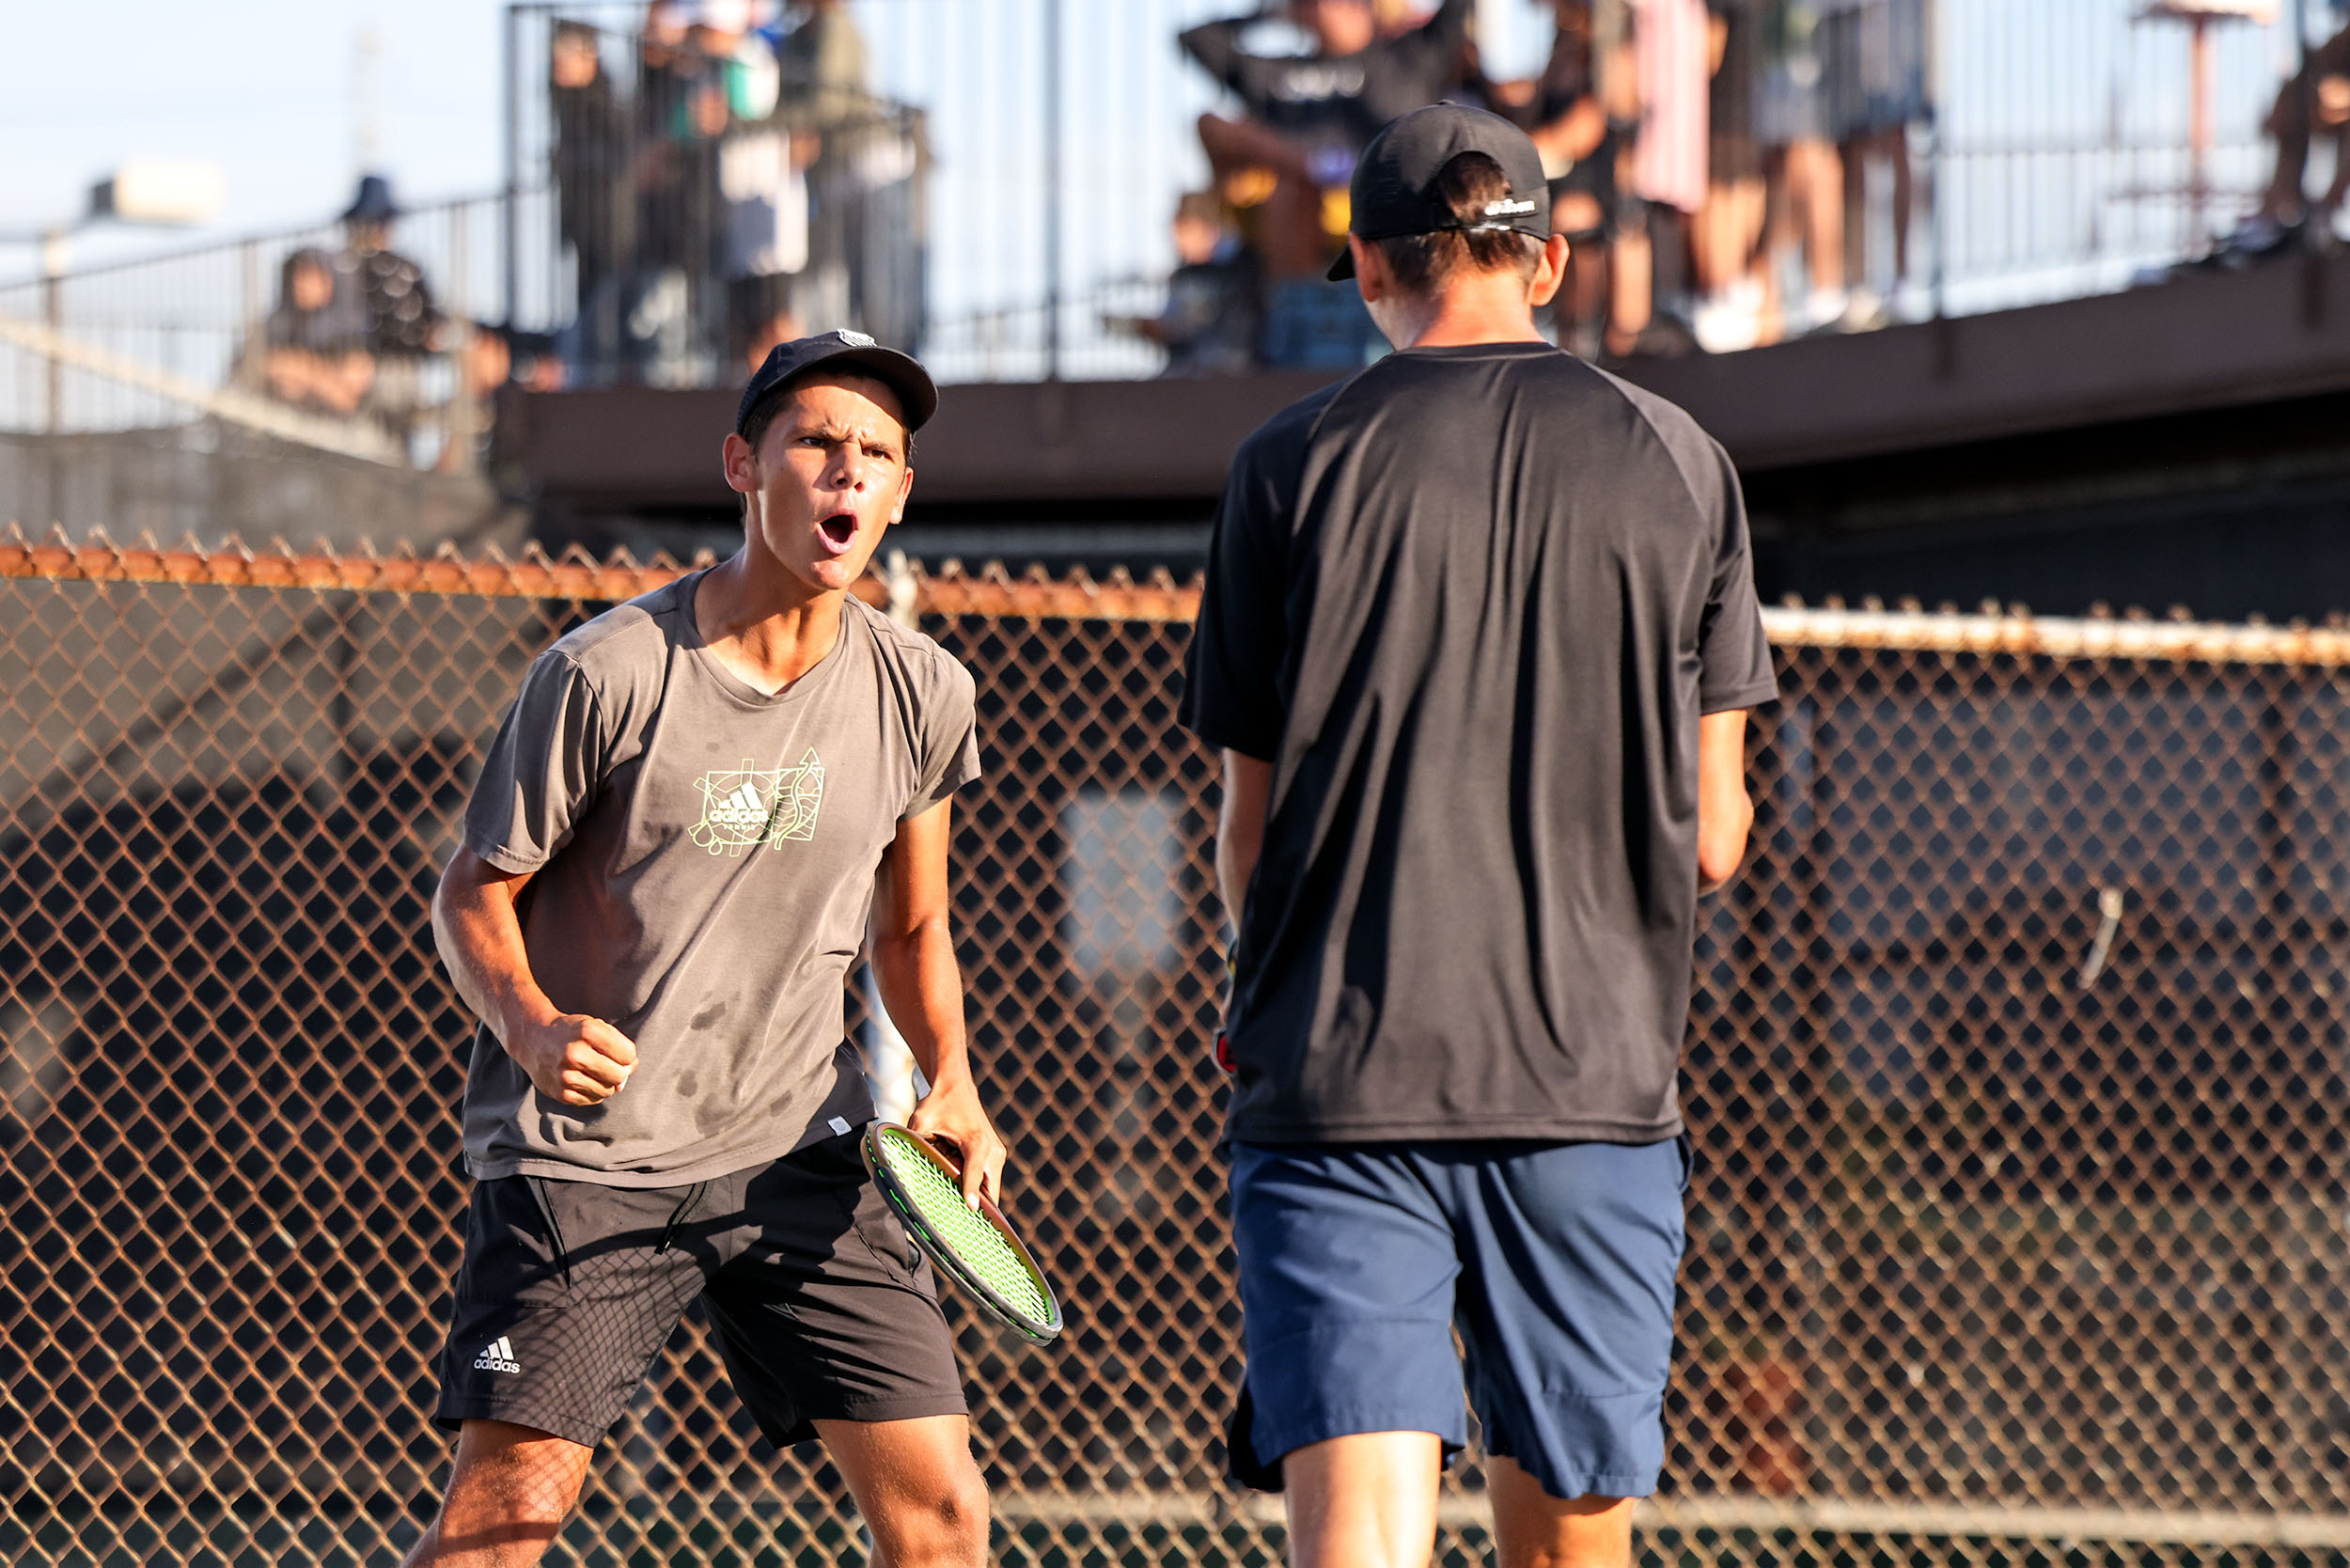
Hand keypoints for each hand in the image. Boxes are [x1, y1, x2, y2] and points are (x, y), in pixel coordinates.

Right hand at [506, 1013, 638, 1106]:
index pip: (628, 1054)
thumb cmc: (572, 1032)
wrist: (533, 1038)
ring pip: (608, 1091)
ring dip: (606, 1083)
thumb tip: (624, 1082)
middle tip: (607, 1063)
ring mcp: (566, 1076)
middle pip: (619, 1075)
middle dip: (619, 1071)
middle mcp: (575, 1054)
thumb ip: (620, 1048)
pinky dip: (593, 1091)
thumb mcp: (596, 1027)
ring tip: (592, 1070)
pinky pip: (592, 1100)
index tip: (616, 1051)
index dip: (627, 1054)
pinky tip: (582, 1078)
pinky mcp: (561, 1093)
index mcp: (587, 1031)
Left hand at [907, 1078, 1006, 1209]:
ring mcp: (996, 1152)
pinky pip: (989, 1178)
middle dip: (981, 1209)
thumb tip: (897, 1162)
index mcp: (976, 1143)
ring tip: (961, 1216)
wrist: (956, 1083)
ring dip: (977, 1197)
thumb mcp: (921, 1121)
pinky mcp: (994, 1153)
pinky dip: (978, 1187)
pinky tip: (962, 1197)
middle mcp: (991, 1149)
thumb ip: (914, 1141)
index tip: (970, 1212)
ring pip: (992, 1187)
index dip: (971, 1195)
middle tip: (966, 1230)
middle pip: (992, 1190)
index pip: (976, 1177)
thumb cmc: (939, 1101)